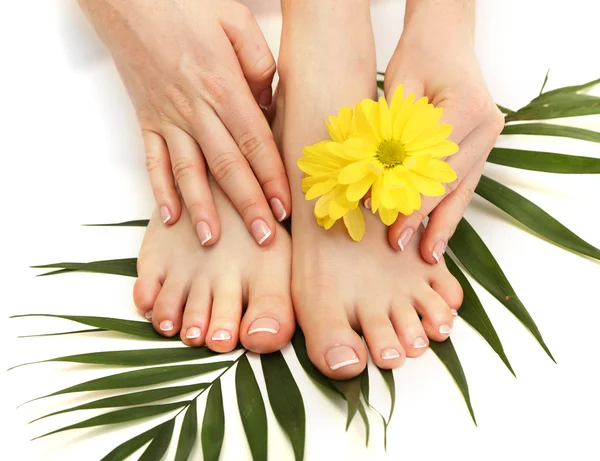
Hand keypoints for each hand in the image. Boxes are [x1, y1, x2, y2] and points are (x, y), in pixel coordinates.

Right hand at [78, 0, 289, 245]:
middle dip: (248, 206)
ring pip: (189, 172)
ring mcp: (167, 118)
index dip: (272, 178)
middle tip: (264, 238)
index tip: (286, 208)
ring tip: (215, 241)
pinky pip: (153, 161)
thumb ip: (260, 65)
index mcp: (223, 86)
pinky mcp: (146, 120)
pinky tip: (171, 217)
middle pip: (227, 166)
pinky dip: (161, 191)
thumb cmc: (186, 6)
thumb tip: (268, 105)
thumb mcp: (236, 21)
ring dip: (203, 210)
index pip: (255, 143)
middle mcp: (195, 110)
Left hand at [383, 0, 503, 261]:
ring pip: (464, 189)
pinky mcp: (482, 144)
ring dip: (443, 223)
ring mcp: (490, 136)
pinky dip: (449, 208)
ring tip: (429, 254)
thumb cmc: (418, 58)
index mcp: (466, 107)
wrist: (446, 39)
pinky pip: (465, 182)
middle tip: (401, 245)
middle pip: (451, 182)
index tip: (385, 218)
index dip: (408, 195)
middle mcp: (486, 125)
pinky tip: (439, 231)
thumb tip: (373, 185)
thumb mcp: (396, 93)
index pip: (433, 164)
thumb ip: (390, 137)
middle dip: (423, 217)